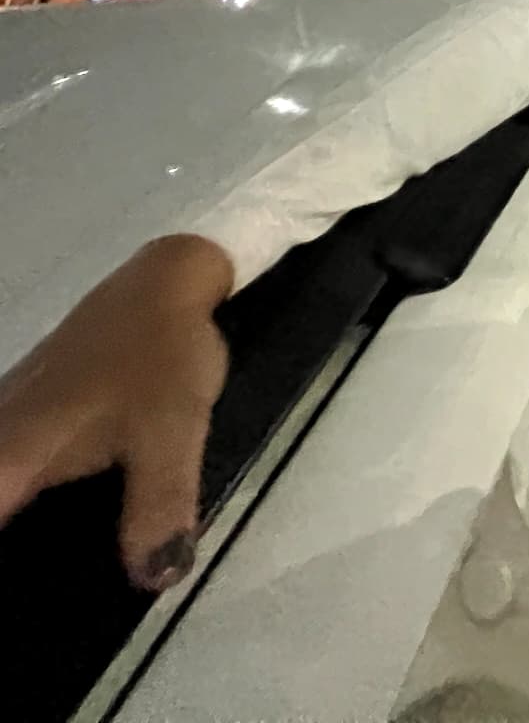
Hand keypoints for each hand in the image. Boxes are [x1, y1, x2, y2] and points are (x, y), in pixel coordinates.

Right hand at [0, 235, 233, 589]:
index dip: (7, 560)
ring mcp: (4, 424)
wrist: (167, 280)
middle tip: (48, 588)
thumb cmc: (161, 355)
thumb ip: (159, 507)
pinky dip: (26, 493)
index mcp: (8, 456)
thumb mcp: (171, 433)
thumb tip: (153, 581)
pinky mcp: (25, 416)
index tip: (28, 588)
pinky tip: (64, 517)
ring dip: (19, 518)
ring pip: (2, 486)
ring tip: (56, 564)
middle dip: (16, 545)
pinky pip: (13, 469)